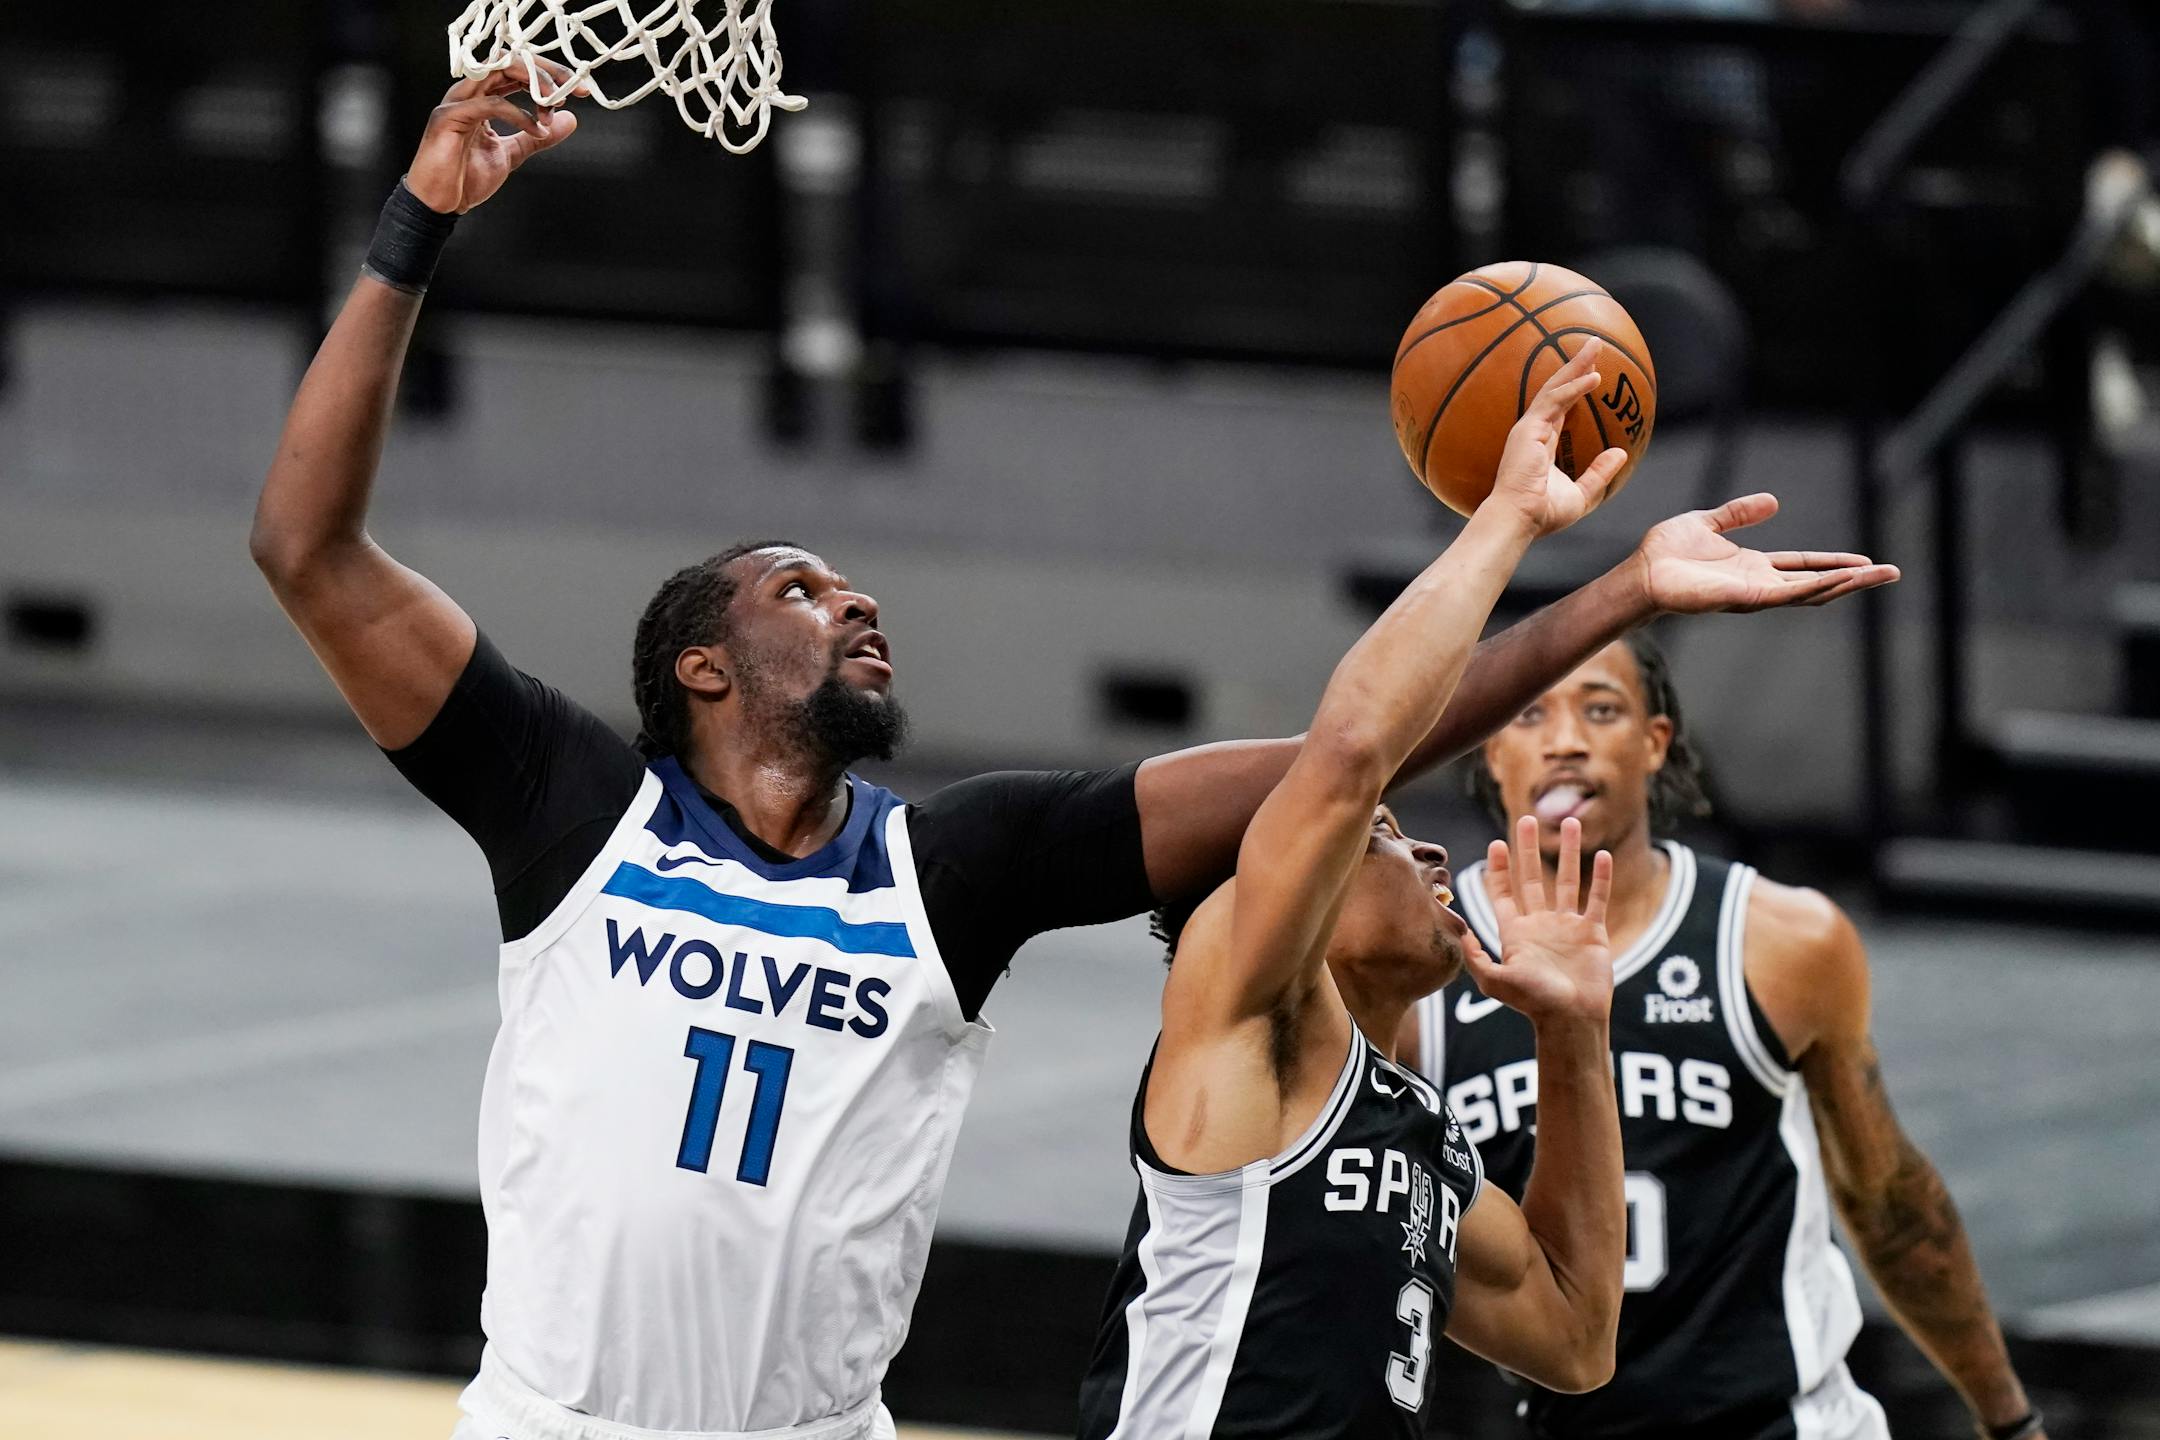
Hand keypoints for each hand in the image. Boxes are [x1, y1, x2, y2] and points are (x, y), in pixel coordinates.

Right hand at [407, 61, 587, 214]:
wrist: (439, 204)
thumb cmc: (465, 178)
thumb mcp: (511, 153)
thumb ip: (535, 135)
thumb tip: (569, 119)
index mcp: (481, 96)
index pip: (516, 69)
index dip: (548, 74)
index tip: (580, 90)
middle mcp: (468, 92)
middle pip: (508, 61)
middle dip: (545, 70)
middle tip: (575, 87)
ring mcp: (457, 102)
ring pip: (497, 72)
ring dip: (533, 83)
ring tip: (556, 103)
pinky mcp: (449, 117)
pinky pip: (490, 105)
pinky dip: (518, 114)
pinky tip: (537, 128)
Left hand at [1467, 816, 1613, 1026]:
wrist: (1571, 1020)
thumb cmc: (1533, 1003)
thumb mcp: (1496, 980)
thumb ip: (1475, 955)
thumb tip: (1455, 928)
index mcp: (1515, 932)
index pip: (1504, 893)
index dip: (1499, 869)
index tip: (1497, 843)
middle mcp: (1540, 925)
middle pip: (1533, 878)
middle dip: (1529, 849)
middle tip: (1528, 818)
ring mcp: (1568, 927)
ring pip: (1567, 880)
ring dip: (1569, 851)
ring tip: (1572, 822)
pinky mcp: (1593, 933)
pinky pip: (1597, 899)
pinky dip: (1601, 877)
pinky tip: (1602, 855)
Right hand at [1482, 340, 1631, 539]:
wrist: (1519, 520)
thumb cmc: (1544, 513)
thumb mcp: (1582, 493)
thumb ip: (1599, 473)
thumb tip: (1620, 453)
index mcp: (1542, 442)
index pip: (1561, 406)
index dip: (1576, 385)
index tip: (1592, 369)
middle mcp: (1533, 430)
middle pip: (1557, 388)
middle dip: (1575, 364)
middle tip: (1593, 343)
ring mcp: (1529, 428)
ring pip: (1555, 387)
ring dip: (1576, 365)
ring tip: (1594, 345)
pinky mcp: (1528, 429)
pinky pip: (1555, 402)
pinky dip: (1574, 388)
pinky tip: (1593, 377)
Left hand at [1630, 493, 1900, 614]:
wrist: (1642, 571)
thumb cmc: (1666, 552)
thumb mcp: (1709, 522)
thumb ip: (1739, 513)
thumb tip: (1773, 502)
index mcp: (1753, 567)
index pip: (1804, 566)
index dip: (1834, 564)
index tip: (1865, 562)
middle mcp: (1759, 584)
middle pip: (1818, 584)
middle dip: (1854, 580)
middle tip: (1892, 573)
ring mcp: (1755, 594)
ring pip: (1811, 592)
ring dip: (1847, 584)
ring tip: (1881, 575)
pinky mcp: (1746, 598)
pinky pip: (1789, 593)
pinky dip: (1818, 586)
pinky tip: (1842, 580)